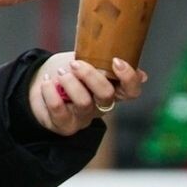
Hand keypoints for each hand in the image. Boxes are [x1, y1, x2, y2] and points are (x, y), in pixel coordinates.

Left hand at [27, 55, 145, 135]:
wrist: (42, 82)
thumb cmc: (69, 71)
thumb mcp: (88, 61)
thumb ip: (109, 64)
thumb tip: (143, 75)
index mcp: (112, 90)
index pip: (131, 91)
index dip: (128, 78)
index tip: (115, 61)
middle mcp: (101, 106)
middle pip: (107, 95)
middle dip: (90, 76)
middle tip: (74, 64)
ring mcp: (84, 117)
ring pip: (84, 103)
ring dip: (69, 83)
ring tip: (59, 73)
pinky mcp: (65, 126)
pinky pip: (60, 110)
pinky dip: (50, 92)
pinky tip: (47, 82)